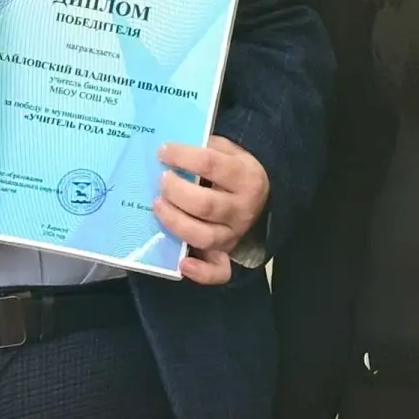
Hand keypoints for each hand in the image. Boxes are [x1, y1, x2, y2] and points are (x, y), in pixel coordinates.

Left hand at [153, 136, 269, 284]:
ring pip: (204, 236)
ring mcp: (235, 234)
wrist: (260, 195)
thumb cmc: (233, 169)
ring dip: (176, 222)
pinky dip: (201, 273)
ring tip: (158, 205)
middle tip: (160, 181)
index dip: (183, 157)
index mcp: (246, 178)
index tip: (163, 151)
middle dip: (176, 192)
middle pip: (205, 205)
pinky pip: (219, 271)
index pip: (211, 165)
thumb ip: (206, 146)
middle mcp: (242, 209)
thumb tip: (172, 148)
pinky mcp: (227, 254)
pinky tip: (182, 263)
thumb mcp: (228, 150)